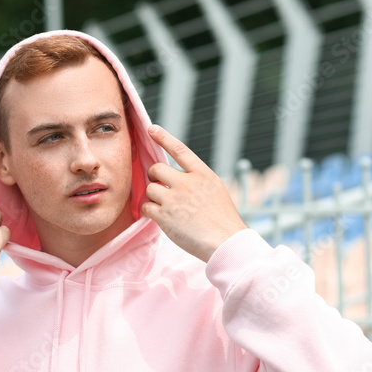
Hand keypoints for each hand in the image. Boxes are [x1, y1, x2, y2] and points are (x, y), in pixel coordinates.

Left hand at [143, 124, 248, 261]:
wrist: (225, 242)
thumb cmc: (222, 220)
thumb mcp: (216, 191)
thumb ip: (197, 180)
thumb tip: (176, 176)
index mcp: (202, 174)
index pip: (180, 150)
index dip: (164, 138)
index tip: (151, 129)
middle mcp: (187, 183)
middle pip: (157, 169)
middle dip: (154, 176)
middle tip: (160, 186)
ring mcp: (175, 199)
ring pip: (150, 188)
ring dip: (154, 197)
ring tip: (167, 207)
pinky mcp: (165, 216)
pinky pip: (147, 206)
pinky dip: (150, 211)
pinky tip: (161, 217)